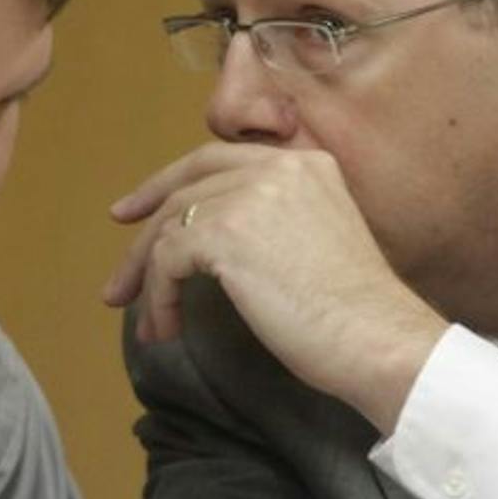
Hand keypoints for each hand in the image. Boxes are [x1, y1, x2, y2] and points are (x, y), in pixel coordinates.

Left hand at [103, 142, 446, 432]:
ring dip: (149, 278)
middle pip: (186, 187)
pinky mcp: (225, 232)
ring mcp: (251, 195)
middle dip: (144, 231)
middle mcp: (277, 167)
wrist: (377, 338)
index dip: (169, 183)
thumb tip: (204, 246)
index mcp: (305, 164)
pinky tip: (168, 327)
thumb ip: (270, 225)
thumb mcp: (315, 244)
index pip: (218, 160)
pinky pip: (168, 260)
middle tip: (120, 276)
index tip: (136, 211)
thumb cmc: (355, 314)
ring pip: (170, 226)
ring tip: (148, 324)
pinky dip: (159, 296)